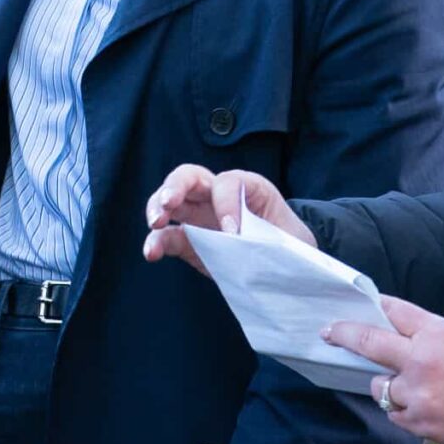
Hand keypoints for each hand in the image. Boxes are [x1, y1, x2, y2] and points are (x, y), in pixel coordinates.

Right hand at [142, 165, 308, 273]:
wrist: (289, 266)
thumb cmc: (291, 246)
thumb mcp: (292, 240)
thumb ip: (270, 240)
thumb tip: (249, 247)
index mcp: (248, 188)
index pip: (229, 182)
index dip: (226, 202)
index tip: (232, 232)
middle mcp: (219, 196)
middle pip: (188, 177)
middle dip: (175, 187)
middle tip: (168, 204)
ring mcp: (200, 216)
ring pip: (169, 200)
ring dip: (156, 207)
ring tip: (155, 223)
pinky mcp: (189, 240)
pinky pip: (167, 236)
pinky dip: (156, 242)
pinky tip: (151, 252)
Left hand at [323, 295, 443, 443]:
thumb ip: (429, 336)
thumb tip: (396, 334)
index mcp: (439, 333)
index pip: (393, 310)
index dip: (373, 307)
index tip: (353, 308)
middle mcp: (421, 360)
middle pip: (368, 341)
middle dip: (345, 334)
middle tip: (330, 332)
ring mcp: (416, 393)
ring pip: (381, 385)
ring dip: (390, 385)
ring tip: (419, 389)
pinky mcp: (418, 422)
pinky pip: (394, 412)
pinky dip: (403, 409)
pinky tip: (426, 409)